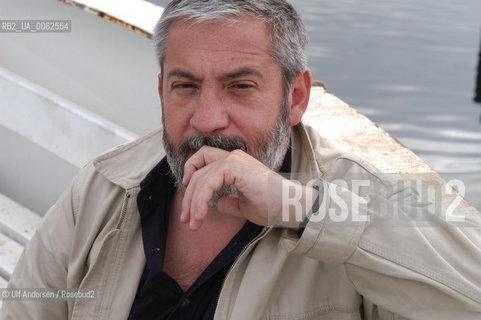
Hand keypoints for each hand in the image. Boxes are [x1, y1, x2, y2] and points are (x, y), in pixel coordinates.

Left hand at [180, 146, 317, 229]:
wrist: (290, 206)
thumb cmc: (272, 205)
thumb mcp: (243, 204)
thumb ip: (229, 201)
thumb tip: (217, 204)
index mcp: (235, 162)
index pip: (203, 158)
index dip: (191, 171)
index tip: (186, 192)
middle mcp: (233, 157)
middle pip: (197, 171)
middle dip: (188, 197)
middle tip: (186, 219)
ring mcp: (234, 160)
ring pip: (200, 178)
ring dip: (192, 202)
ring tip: (193, 223)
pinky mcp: (235, 167)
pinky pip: (208, 182)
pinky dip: (200, 200)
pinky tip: (201, 215)